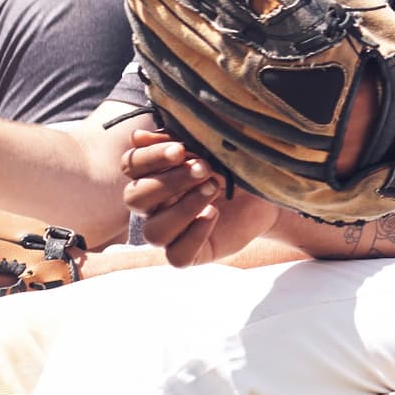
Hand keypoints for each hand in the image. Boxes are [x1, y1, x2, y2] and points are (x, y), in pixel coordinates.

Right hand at [120, 127, 230, 264]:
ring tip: (213, 189)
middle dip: (169, 182)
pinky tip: (212, 214)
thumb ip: (173, 141)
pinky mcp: (189, 254)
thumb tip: (137, 137)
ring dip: (183, 208)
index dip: (150, 158)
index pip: (131, 166)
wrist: (263, 193)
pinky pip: (177, 256)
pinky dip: (193, 236)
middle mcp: (154, 206)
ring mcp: (170, 233)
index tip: (180, 150)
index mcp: (152, 176)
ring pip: (154, 232)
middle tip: (203, 168)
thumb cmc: (230, 166)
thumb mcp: (207, 147)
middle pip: (135, 199)